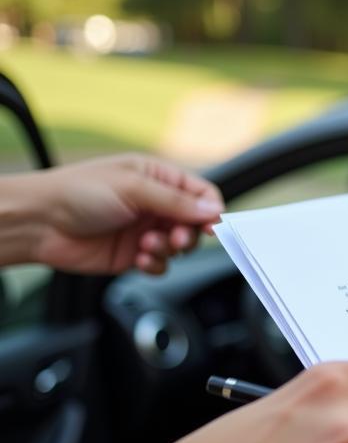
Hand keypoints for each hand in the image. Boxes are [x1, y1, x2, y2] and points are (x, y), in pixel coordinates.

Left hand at [5, 154, 223, 274]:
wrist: (40, 223)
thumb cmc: (77, 192)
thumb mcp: (133, 188)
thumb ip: (176, 201)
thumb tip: (213, 210)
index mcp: (157, 177)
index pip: (200, 193)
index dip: (210, 210)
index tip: (210, 226)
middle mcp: (154, 204)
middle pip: (194, 224)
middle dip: (188, 234)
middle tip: (176, 239)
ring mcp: (145, 230)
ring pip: (179, 247)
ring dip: (168, 249)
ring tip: (145, 246)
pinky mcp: (135, 254)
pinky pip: (161, 264)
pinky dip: (155, 265)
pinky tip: (138, 258)